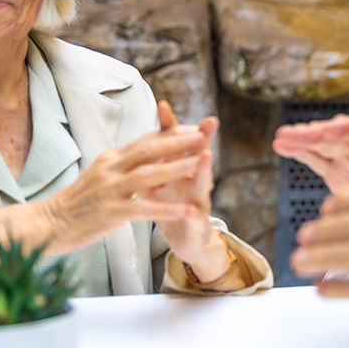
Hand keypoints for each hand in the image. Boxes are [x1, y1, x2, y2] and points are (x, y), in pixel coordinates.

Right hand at [0, 101, 213, 255]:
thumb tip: (149, 155)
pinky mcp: (110, 212)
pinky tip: (187, 210)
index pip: (145, 140)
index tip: (195, 128)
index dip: (171, 133)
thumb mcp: (101, 175)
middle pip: (149, 149)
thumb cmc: (78, 202)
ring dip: (176, 168)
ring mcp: (110, 190)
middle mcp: (110, 168)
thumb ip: (125, 165)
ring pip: (149, 175)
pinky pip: (144, 208)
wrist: (48, 224)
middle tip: (203, 134)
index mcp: (110, 158)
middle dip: (178, 141)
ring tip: (201, 164)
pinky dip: (167, 208)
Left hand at [148, 101, 231, 280]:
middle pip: (198, 154)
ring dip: (205, 168)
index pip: (173, 142)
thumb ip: (152, 163)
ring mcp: (198, 199)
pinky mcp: (197, 222)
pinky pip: (195, 215)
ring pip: (202, 182)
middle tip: (209, 120)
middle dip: (203, 137)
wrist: (187, 241)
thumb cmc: (173, 208)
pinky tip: (196, 206)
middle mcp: (193, 179)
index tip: (162, 105)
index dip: (169, 125)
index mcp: (179, 167)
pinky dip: (194, 211)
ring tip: (207, 154)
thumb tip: (139, 140)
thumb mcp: (159, 183)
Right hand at [273, 115, 348, 192]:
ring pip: (324, 146)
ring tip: (281, 137)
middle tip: (293, 134)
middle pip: (339, 136)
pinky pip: (317, 159)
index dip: (346, 128)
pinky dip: (300, 153)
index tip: (327, 127)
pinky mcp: (338, 172)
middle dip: (316, 134)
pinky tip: (282, 145)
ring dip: (302, 140)